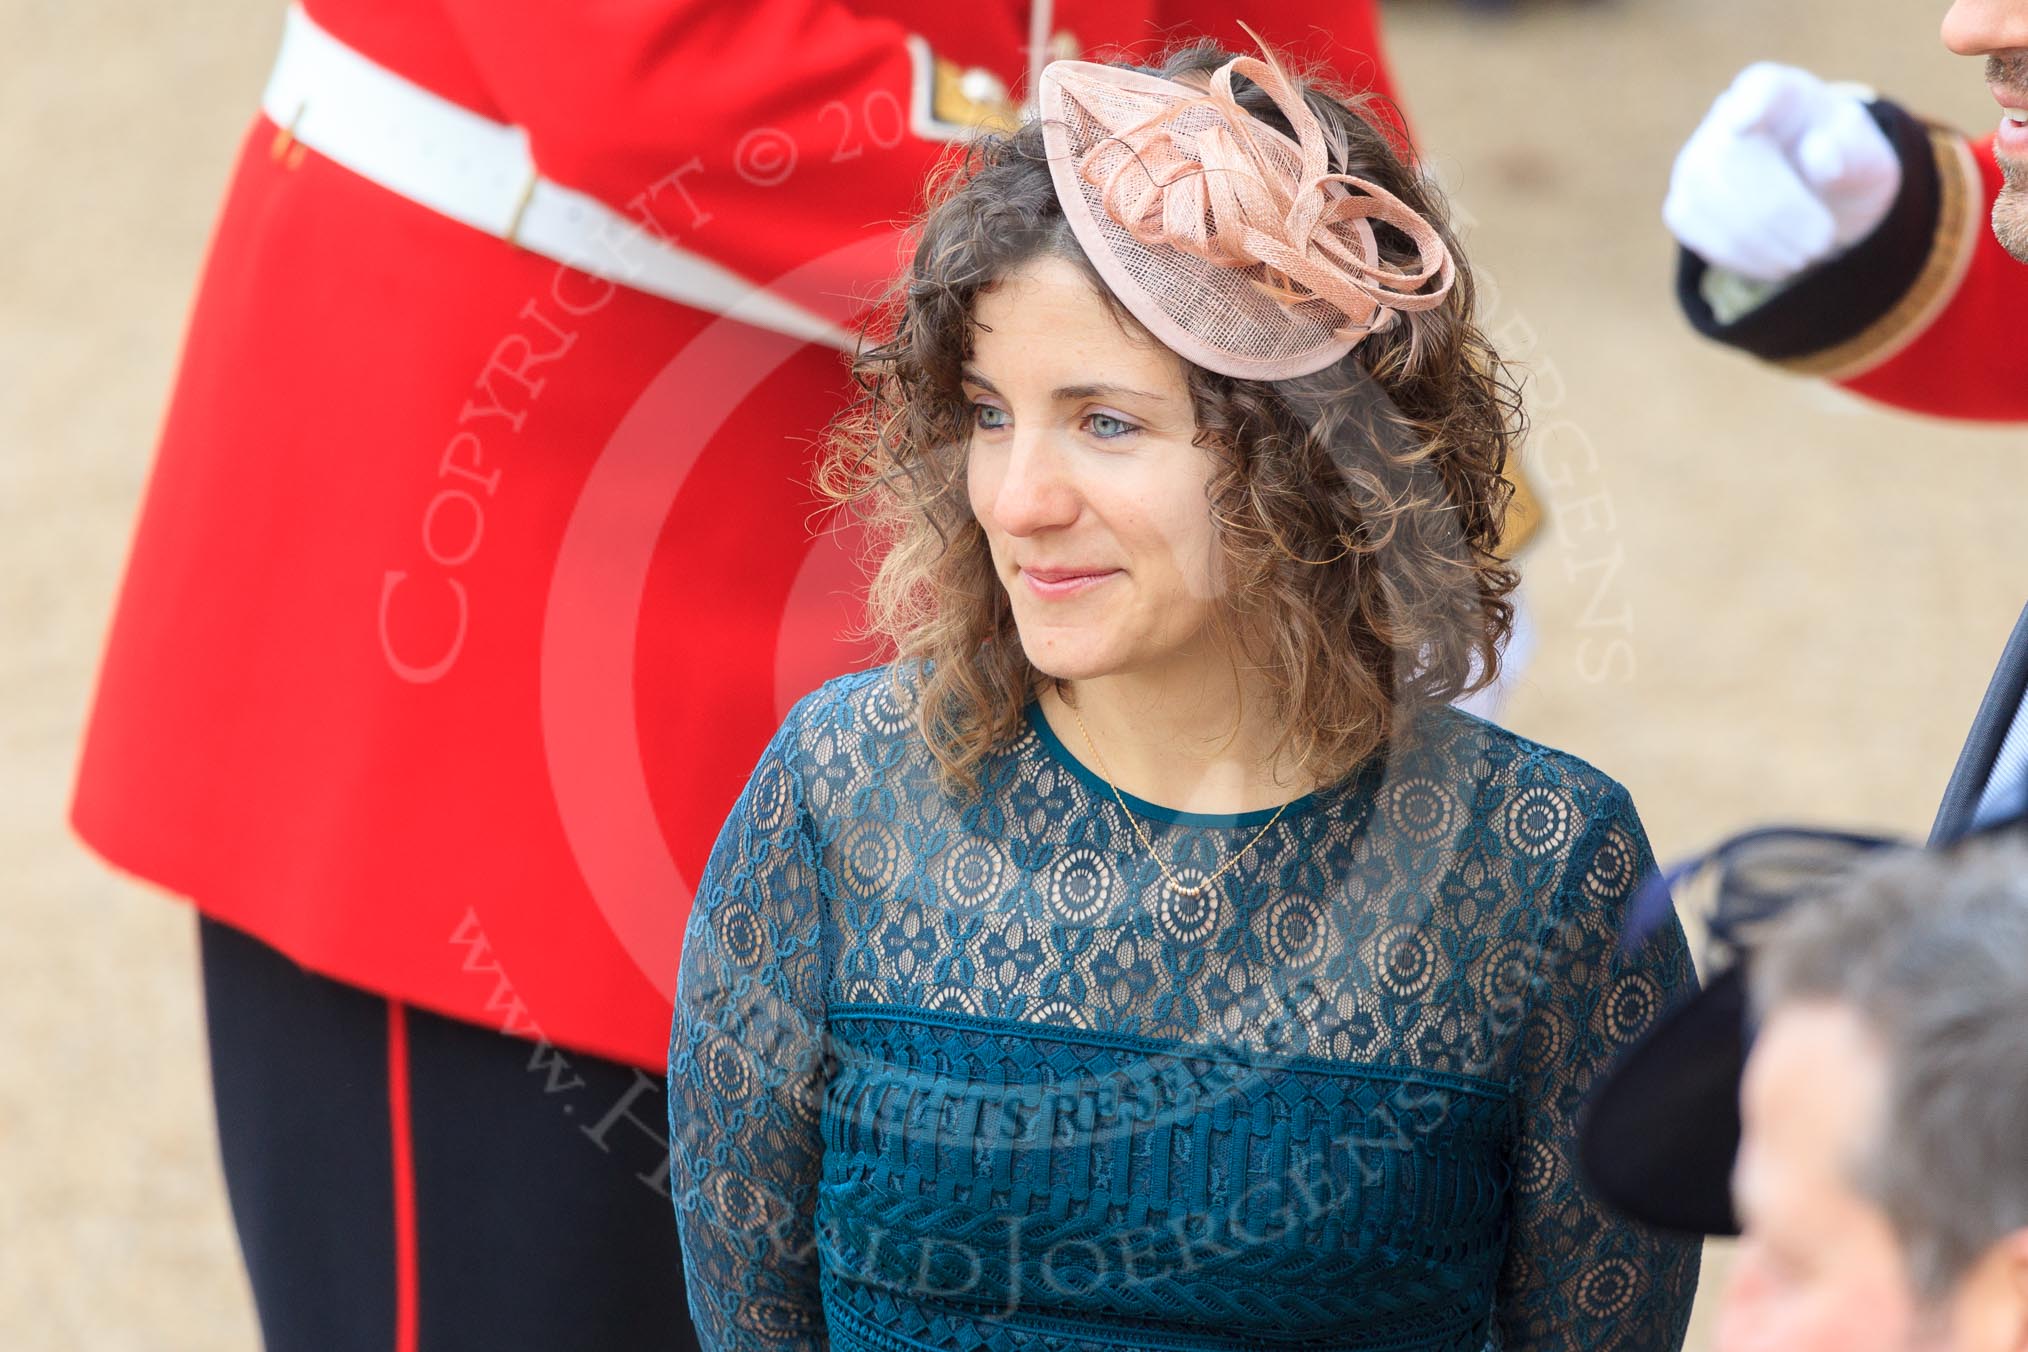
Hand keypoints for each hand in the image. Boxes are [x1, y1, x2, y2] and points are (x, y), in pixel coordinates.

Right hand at [1663, 62, 1901, 283]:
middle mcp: (1725, 115)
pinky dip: (1737, 254)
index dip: (1750, 104)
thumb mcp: (1868, 161)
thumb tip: (1820, 154)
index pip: (1762, 88)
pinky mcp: (1683, 203)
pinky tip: (1774, 264)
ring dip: (1756, 238)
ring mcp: (1696, 160)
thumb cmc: (1843, 169)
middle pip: (1730, 158)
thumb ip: (1853, 153)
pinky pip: (1694, 228)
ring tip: (1802, 259)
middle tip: (1820, 244)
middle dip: (1776, 210)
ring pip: (1705, 196)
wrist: (1818, 201)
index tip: (1742, 121)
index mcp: (1781, 91)